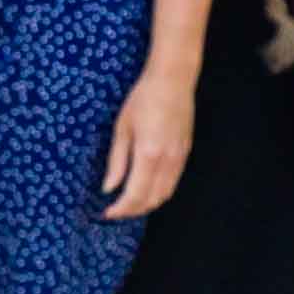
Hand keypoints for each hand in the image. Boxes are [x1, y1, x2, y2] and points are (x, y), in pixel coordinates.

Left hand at [99, 61, 195, 219]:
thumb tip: (109, 187)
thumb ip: (117, 162)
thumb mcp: (122, 129)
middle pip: (152, 200)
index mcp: (148, 154)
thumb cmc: (143, 99)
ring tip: (128, 203)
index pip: (135, 195)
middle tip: (115, 211)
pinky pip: (173, 182)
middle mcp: (168, 160)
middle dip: (132, 211)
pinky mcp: (185, 153)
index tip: (107, 213)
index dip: (121, 209)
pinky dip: (159, 193)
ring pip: (165, 194)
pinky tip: (145, 189)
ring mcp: (180, 158)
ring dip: (146, 204)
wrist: (172, 80)